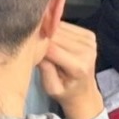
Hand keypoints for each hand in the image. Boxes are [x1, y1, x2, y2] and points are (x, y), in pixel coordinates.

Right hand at [37, 0, 104, 118]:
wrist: (84, 92)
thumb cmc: (65, 92)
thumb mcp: (50, 88)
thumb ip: (44, 68)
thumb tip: (34, 46)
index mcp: (79, 66)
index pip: (52, 48)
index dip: (37, 45)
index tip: (27, 48)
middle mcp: (87, 51)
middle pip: (56, 35)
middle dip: (42, 38)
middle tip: (34, 46)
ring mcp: (90, 41)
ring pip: (59, 27)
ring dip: (48, 32)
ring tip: (43, 43)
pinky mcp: (89, 35)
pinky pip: (66, 25)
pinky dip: (56, 30)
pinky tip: (53, 39)